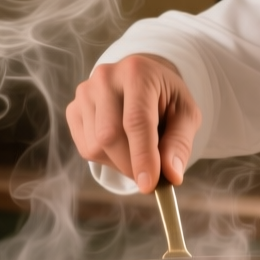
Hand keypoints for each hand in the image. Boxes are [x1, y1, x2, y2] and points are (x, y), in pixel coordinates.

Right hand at [65, 55, 200, 193]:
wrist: (143, 81)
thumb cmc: (167, 99)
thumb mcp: (186, 115)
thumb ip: (180, 143)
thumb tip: (171, 176)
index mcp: (137, 72)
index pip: (136, 121)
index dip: (142, 156)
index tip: (149, 186)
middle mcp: (105, 78)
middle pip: (110, 136)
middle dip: (131, 166)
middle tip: (151, 179)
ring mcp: (84, 93)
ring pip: (96, 147)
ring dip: (120, 163)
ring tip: (139, 152)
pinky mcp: (73, 109)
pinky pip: (86, 148)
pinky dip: (106, 159)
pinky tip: (122, 146)